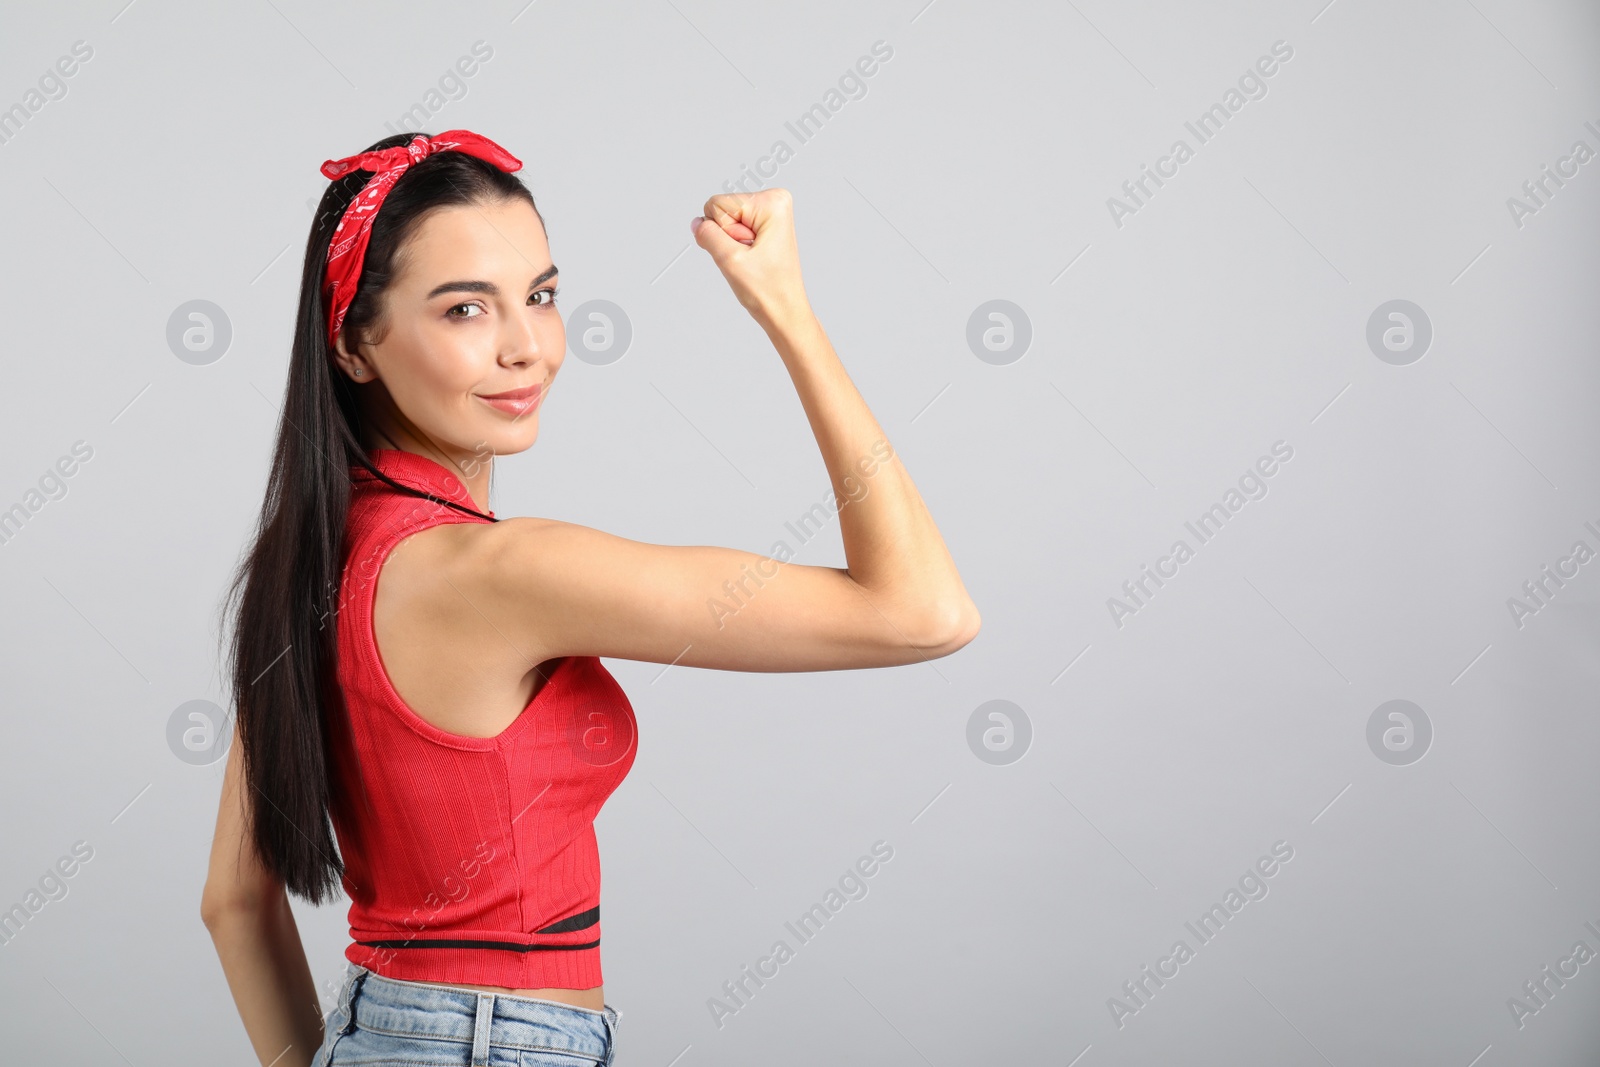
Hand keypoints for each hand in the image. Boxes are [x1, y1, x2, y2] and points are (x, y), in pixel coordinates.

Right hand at [691, 189, 810, 328]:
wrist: (784, 310)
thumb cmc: (768, 290)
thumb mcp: (730, 260)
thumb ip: (708, 235)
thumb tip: (697, 223)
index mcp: (772, 203)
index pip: (717, 205)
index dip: (723, 233)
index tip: (745, 251)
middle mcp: (774, 201)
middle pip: (723, 210)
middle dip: (728, 238)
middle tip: (748, 258)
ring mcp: (770, 212)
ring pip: (727, 221)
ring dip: (732, 244)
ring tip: (752, 260)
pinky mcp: (765, 224)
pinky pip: (734, 228)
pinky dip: (737, 246)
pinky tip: (752, 258)